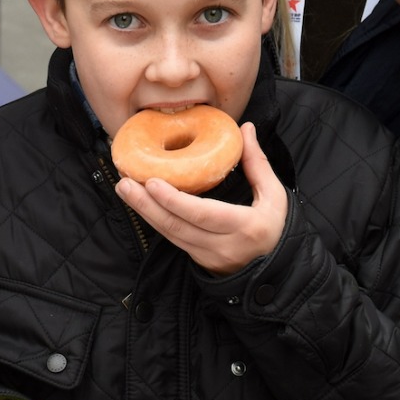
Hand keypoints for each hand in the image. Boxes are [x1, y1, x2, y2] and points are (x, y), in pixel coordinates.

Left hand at [115, 122, 286, 275]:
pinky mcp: (197, 259)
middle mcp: (222, 246)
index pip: (204, 214)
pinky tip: (139, 202)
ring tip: (124, 188)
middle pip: (178, 226)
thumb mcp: (274, 196)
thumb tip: (245, 128)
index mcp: (245, 227)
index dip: (175, 201)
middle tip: (124, 182)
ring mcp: (207, 256)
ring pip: (170, 234)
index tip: (152, 182)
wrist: (275, 272)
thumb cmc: (275, 228)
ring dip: (144, 211)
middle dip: (146, 204)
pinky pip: (172, 238)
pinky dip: (154, 220)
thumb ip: (257, 163)